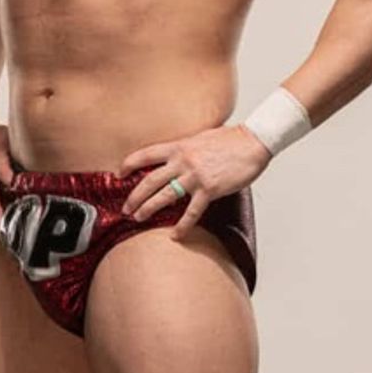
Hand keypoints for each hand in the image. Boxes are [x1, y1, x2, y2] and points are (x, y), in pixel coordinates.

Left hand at [119, 124, 270, 238]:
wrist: (253, 142)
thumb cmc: (230, 139)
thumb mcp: (200, 137)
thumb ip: (185, 148)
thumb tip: (175, 156)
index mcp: (179, 146)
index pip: (145, 154)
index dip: (129, 164)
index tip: (118, 174)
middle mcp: (183, 161)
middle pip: (149, 180)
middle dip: (134, 196)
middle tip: (125, 207)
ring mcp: (195, 176)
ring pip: (164, 196)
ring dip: (148, 208)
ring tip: (138, 218)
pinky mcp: (209, 190)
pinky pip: (191, 212)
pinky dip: (182, 225)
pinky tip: (175, 235)